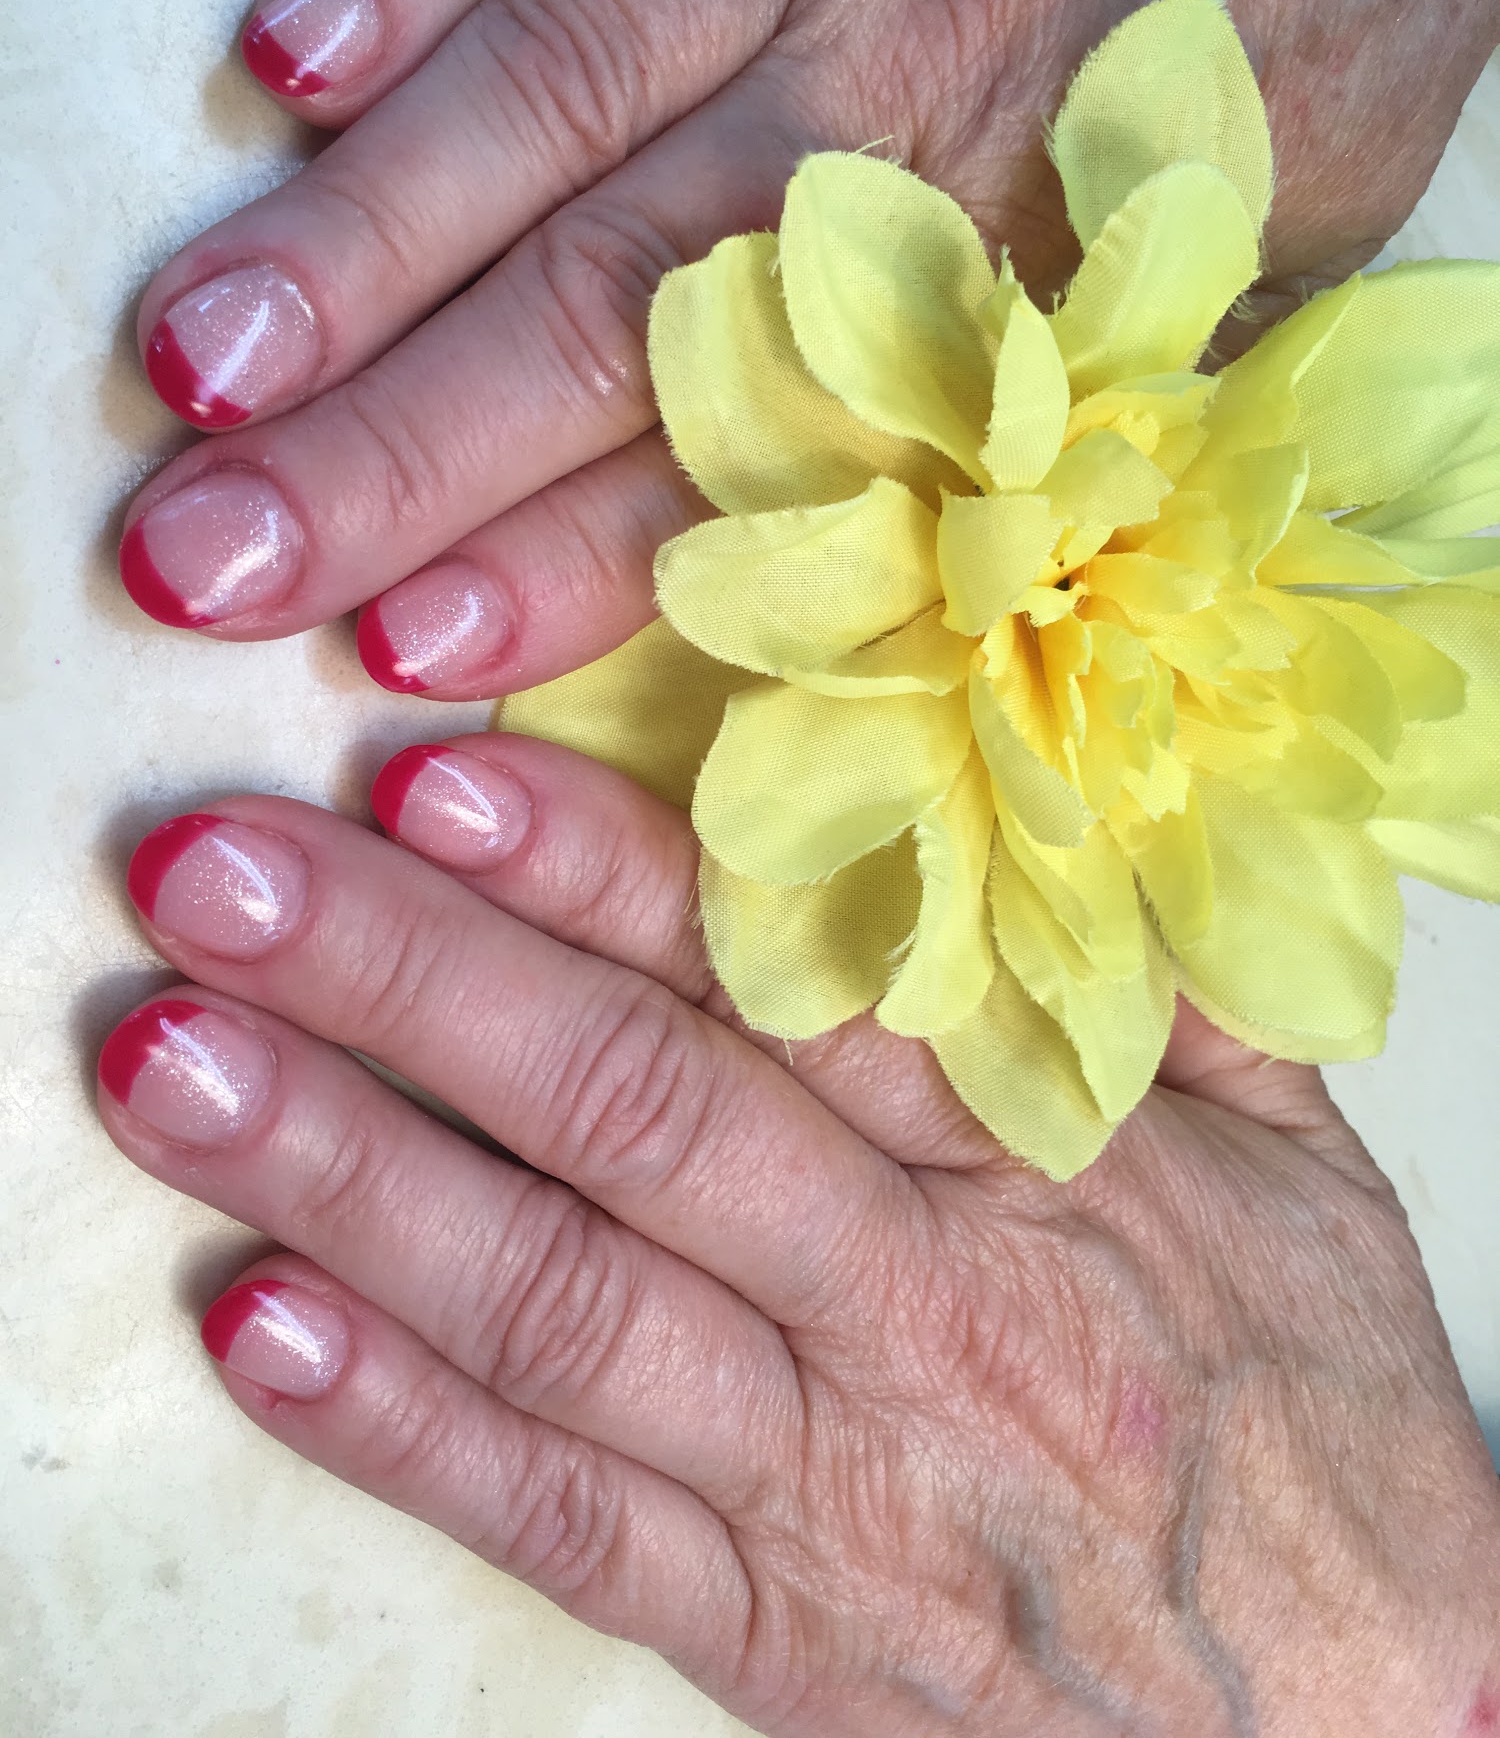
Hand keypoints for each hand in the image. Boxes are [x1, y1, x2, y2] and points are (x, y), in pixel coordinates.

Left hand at [101, 733, 1499, 1733]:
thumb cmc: (1321, 1440)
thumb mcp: (1309, 1178)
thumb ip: (1170, 987)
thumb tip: (1055, 802)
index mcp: (1044, 1169)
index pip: (793, 986)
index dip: (610, 876)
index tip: (446, 779)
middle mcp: (914, 1308)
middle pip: (632, 1116)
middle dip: (411, 982)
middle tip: (226, 874)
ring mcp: (827, 1479)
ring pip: (558, 1305)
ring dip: (348, 1175)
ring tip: (174, 1061)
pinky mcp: (770, 1632)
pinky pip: (564, 1521)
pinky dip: (399, 1428)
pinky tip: (255, 1329)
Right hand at [119, 0, 1498, 698]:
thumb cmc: (1289, 56)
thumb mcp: (1218, 292)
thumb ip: (1030, 445)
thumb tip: (883, 610)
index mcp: (1015, 250)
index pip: (757, 445)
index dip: (570, 557)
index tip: (412, 652)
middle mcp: (890, 84)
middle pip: (607, 292)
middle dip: (393, 441)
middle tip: (212, 557)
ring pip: (552, 88)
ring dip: (360, 236)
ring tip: (203, 368)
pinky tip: (286, 69)